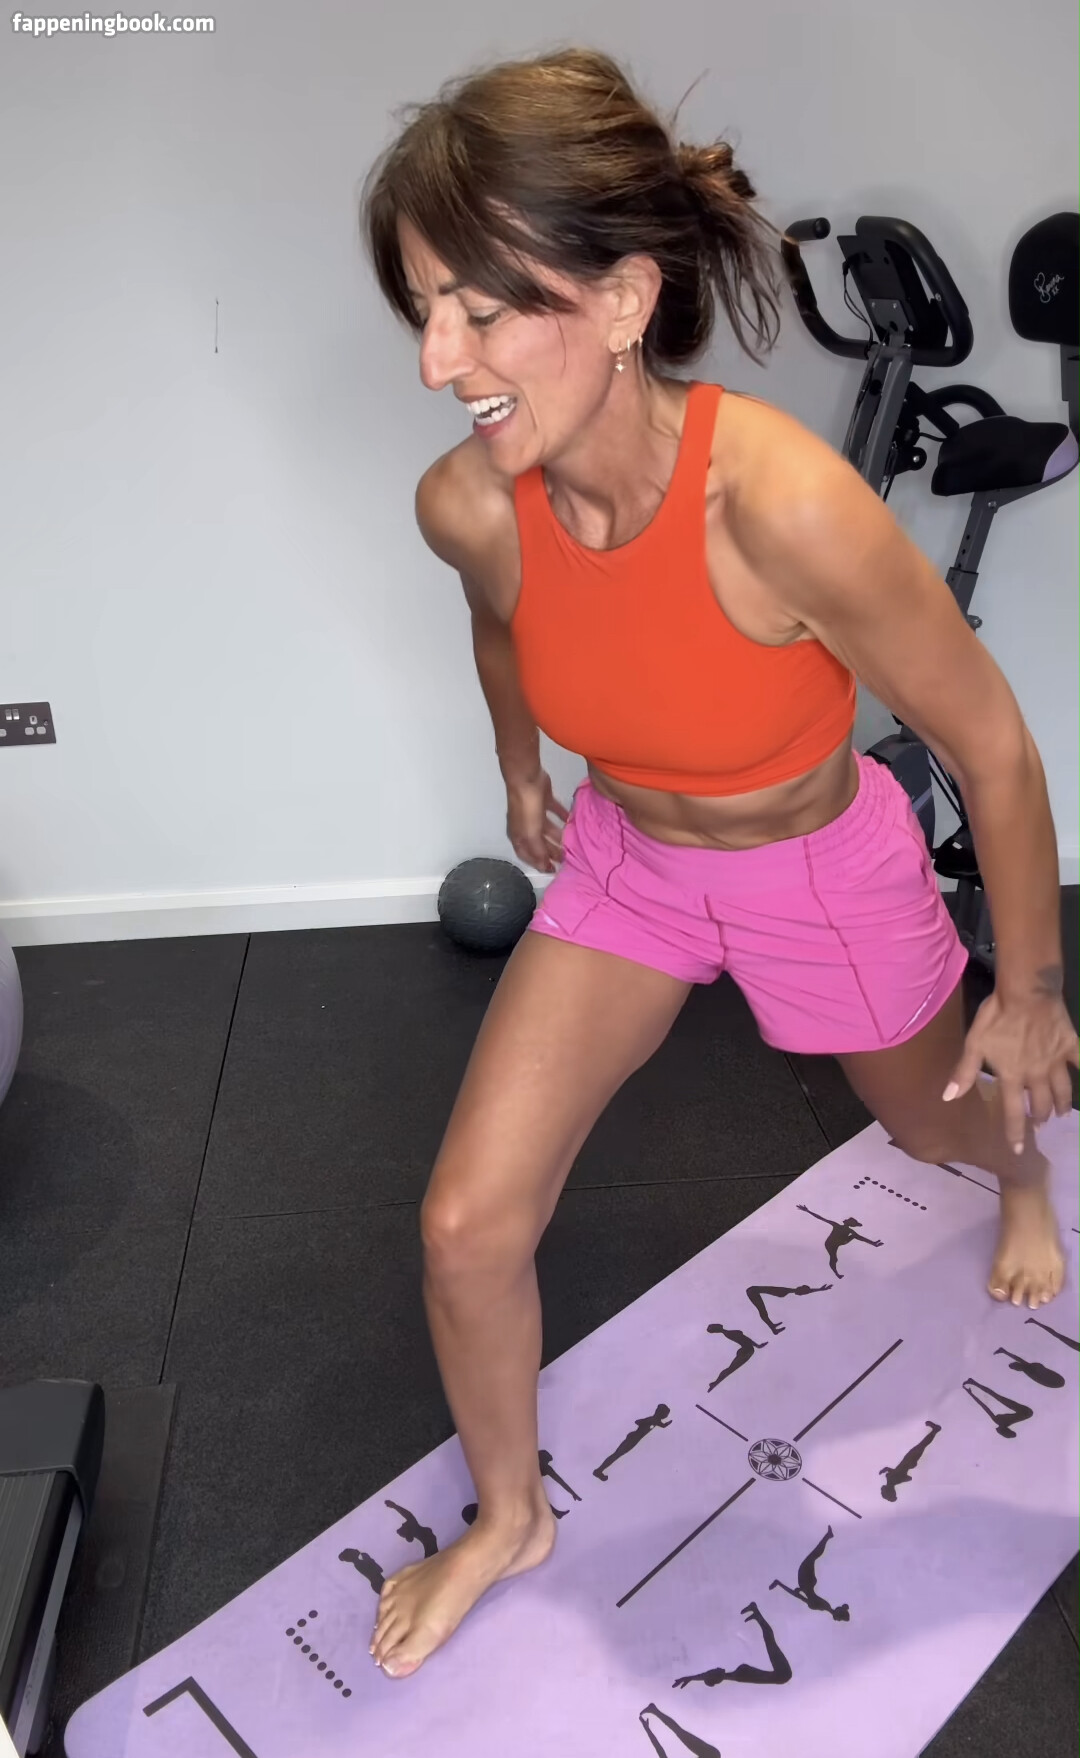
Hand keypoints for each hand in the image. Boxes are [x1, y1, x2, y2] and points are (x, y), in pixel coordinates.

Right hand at [505, 771, 569, 873]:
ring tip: (569, 843)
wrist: (526, 779)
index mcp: (518, 835)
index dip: (538, 863)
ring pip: (546, 829)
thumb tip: (544, 866)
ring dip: (556, 836)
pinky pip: (553, 811)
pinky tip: (570, 820)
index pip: (527, 855)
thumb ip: (538, 851)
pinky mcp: (542, 800)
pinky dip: (561, 816)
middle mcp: (524, 826)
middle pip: (538, 843)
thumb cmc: (527, 809)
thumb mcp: (531, 834)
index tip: (552, 871)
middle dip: (550, 852)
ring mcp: (533, 812)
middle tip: (565, 859)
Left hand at [945, 988, 1078, 1153]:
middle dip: (1039, 1117)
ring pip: (1062, 1091)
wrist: (1027, 993)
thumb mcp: (974, 1044)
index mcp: (1012, 1076)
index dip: (1015, 1132)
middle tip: (1040, 1123)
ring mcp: (1056, 1061)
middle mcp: (1036, 1074)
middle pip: (1040, 1104)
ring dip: (1062, 1104)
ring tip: (1061, 1113)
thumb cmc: (997, 1017)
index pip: (1013, 1112)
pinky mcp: (1070, 1046)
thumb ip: (964, 1073)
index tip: (1019, 1151)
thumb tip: (947, 1098)